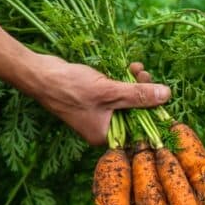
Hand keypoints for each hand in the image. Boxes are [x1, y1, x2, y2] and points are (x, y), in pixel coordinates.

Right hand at [25, 55, 168, 145]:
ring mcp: (98, 114)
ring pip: (126, 100)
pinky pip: (116, 93)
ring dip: (135, 84)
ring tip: (138, 68)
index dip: (153, 113)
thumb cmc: (70, 88)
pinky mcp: (95, 99)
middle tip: (147, 75)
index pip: (138, 130)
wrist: (39, 74)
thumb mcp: (110, 92)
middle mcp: (102, 128)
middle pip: (134, 113)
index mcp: (105, 136)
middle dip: (144, 93)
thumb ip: (139, 95)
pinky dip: (124, 81)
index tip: (163, 96)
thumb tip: (166, 95)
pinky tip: (129, 67)